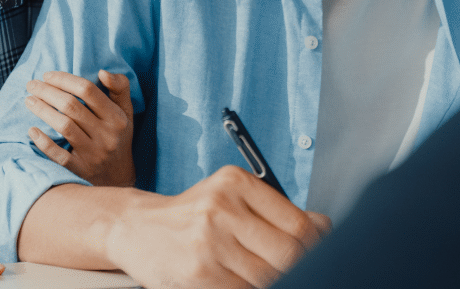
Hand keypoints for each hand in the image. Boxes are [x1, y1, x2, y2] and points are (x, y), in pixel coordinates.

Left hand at [25, 70, 136, 186]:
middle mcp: (106, 135)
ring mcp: (93, 154)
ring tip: (29, 100)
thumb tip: (102, 72)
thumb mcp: (126, 111)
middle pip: (71, 106)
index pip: (88, 90)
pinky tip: (32, 130)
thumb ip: (119, 87)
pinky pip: (59, 155)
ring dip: (43, 111)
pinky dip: (44, 142)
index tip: (47, 75)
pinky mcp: (80, 169)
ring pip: (64, 127)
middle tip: (31, 85)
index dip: (64, 79)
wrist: (120, 177)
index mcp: (116, 117)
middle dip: (48, 92)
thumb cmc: (118, 136)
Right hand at [106, 165, 332, 288]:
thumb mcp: (230, 197)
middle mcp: (220, 210)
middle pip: (288, 254)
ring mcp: (208, 246)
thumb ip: (274, 210)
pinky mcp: (197, 278)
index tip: (318, 250)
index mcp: (234, 182)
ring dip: (271, 279)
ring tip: (257, 271)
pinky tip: (240, 280)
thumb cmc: (192, 215)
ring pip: (267, 278)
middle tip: (295, 266)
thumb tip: (324, 226)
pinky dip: (249, 288)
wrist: (136, 228)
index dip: (316, 244)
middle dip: (298, 265)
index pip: (298, 223)